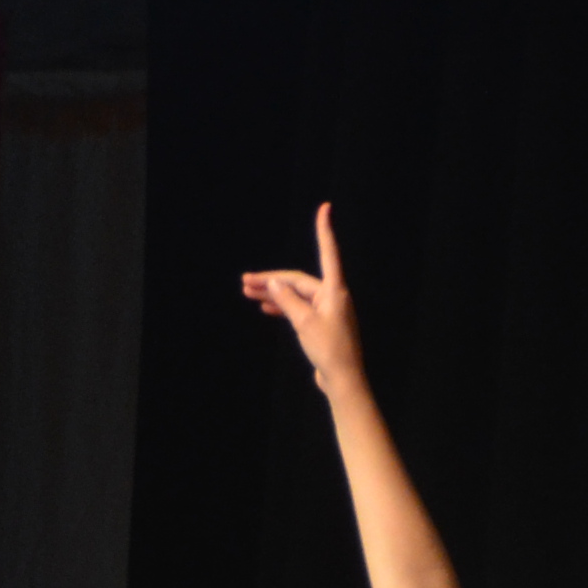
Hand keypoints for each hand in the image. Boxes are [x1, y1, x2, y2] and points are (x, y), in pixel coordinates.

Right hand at [238, 203, 369, 393]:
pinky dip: (283, 306)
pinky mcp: (321, 325)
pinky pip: (299, 308)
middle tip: (245, 281)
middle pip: (298, 280)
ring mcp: (327, 310)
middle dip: (271, 280)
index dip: (324, 230)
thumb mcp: (304, 323)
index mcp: (333, 290)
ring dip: (274, 293)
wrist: (343, 379)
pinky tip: (266, 307)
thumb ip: (288, 301)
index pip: (327, 252)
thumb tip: (274, 283)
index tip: (325, 208)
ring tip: (247, 292)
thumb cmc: (329, 349)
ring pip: (296, 295)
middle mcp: (331, 296)